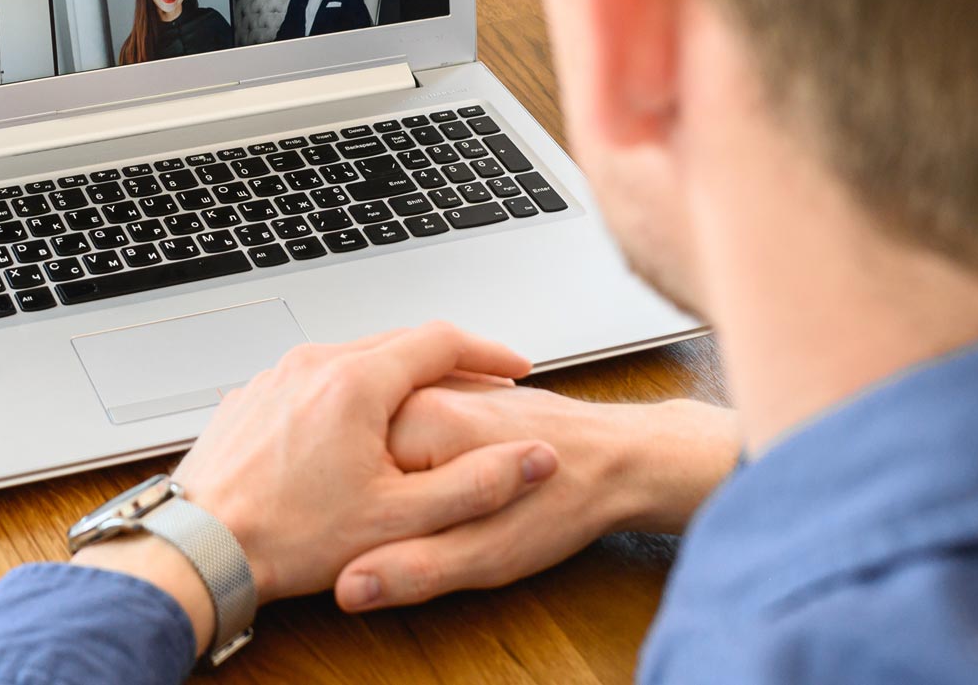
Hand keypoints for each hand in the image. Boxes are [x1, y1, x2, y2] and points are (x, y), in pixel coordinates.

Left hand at [169, 323, 561, 603]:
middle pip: (395, 342)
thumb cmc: (290, 537)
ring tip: (423, 404)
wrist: (198, 548)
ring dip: (394, 374)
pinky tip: (354, 427)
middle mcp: (313, 364)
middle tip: (479, 383)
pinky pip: (312, 379)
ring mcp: (275, 377)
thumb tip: (536, 460)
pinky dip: (346, 391)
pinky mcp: (251, 399)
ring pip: (351, 358)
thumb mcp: (400, 521)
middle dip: (445, 360)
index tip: (515, 368)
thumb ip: (475, 486)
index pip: (441, 340)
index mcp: (356, 382)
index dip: (488, 351)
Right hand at [332, 384, 740, 610]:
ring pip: (395, 442)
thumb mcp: (487, 554)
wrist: (629, 462)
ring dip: (406, 481)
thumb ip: (414, 568)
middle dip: (385, 499)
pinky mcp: (467, 396)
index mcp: (419, 421)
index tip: (384, 543)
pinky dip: (428, 461)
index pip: (348, 473)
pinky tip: (454, 488)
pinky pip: (424, 429)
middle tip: (433, 527)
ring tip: (447, 510)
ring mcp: (449, 388)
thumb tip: (350, 588)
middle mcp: (429, 392)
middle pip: (369, 454)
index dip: (359, 520)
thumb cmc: (568, 504)